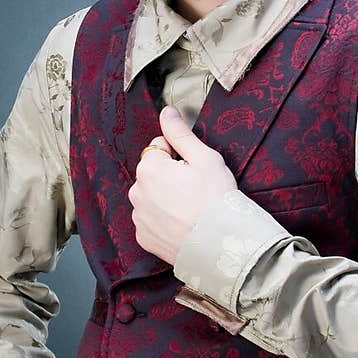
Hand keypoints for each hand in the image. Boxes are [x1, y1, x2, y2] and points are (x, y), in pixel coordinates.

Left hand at [128, 106, 236, 264]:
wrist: (220, 245)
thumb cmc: (216, 199)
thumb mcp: (204, 158)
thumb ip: (180, 133)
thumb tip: (166, 112)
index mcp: (149, 169)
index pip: (159, 148)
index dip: (179, 156)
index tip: (194, 171)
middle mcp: (137, 193)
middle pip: (152, 174)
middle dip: (169, 177)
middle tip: (195, 191)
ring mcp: (139, 218)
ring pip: (151, 198)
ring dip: (164, 199)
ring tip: (190, 209)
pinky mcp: (144, 238)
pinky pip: (151, 221)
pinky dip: (163, 221)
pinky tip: (182, 224)